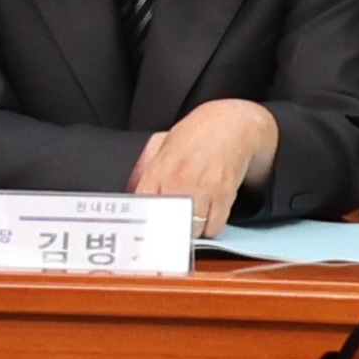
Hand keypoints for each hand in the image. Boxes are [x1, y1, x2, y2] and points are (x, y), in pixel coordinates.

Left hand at [133, 97, 278, 220]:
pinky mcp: (224, 196)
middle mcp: (178, 181)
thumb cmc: (193, 137)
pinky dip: (209, 228)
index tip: (144, 231)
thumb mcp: (159, 145)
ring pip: (190, 231)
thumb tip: (129, 193)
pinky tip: (207, 216)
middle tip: (165, 232)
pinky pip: (213, 228)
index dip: (142, 223)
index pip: (142, 207)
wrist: (230, 125)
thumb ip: (142, 170)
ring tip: (188, 220)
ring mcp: (202, 189)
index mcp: (158, 170)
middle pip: (165, 224)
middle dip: (164, 233)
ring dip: (188, 232)